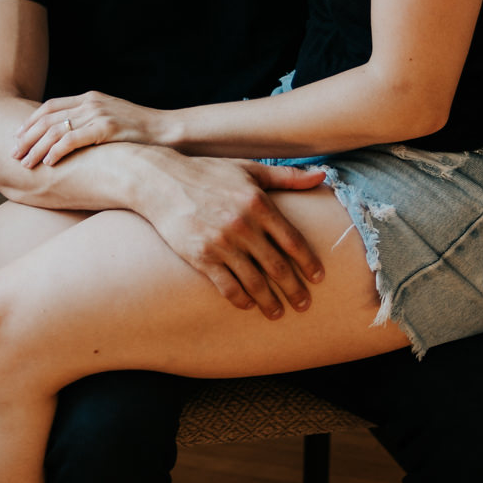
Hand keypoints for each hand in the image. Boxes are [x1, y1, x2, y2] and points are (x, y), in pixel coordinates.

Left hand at [16, 90, 165, 166]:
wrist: (166, 131)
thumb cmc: (139, 133)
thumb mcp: (111, 120)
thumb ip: (90, 123)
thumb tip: (67, 138)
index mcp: (89, 98)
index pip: (50, 107)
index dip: (30, 122)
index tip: (16, 137)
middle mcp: (90, 103)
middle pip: (47, 118)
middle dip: (27, 137)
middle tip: (13, 154)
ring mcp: (98, 114)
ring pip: (55, 130)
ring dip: (36, 148)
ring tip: (26, 163)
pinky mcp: (106, 128)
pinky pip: (72, 139)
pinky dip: (56, 151)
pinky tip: (48, 163)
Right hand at [135, 155, 328, 314]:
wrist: (160, 182)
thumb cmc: (208, 173)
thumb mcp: (249, 169)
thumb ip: (287, 177)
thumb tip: (322, 176)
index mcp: (259, 203)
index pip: (293, 241)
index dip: (309, 262)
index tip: (319, 278)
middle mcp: (243, 225)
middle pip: (277, 266)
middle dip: (294, 289)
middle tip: (304, 305)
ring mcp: (221, 243)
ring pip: (254, 282)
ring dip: (269, 302)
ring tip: (278, 313)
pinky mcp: (201, 257)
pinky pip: (227, 286)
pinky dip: (240, 299)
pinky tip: (248, 306)